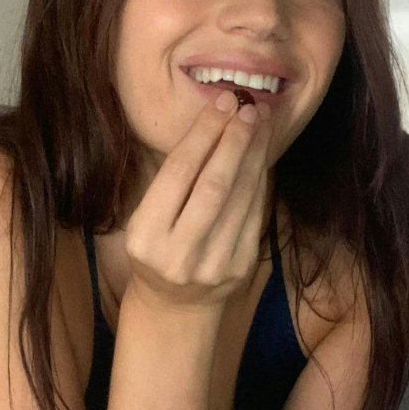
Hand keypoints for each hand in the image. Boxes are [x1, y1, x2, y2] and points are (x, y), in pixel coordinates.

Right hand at [124, 88, 273, 315]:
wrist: (174, 306)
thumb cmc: (157, 250)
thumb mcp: (148, 218)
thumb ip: (174, 181)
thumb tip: (214, 123)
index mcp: (146, 237)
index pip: (179, 174)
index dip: (204, 134)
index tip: (221, 102)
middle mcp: (179, 254)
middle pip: (214, 186)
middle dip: (234, 141)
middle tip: (249, 108)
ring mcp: (213, 265)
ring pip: (240, 199)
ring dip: (254, 156)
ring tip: (261, 124)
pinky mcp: (239, 268)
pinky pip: (254, 216)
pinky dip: (260, 182)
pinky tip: (262, 157)